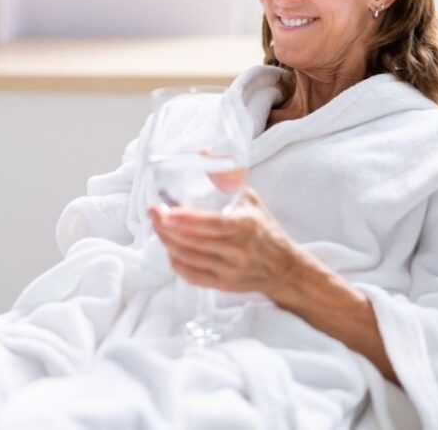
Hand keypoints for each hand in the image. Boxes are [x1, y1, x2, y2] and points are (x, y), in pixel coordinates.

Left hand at [148, 187, 310, 297]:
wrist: (284, 268)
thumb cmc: (264, 229)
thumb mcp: (250, 199)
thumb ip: (227, 178)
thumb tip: (202, 153)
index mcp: (246, 226)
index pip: (211, 223)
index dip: (185, 219)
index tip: (165, 211)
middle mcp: (238, 250)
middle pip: (194, 241)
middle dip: (167, 227)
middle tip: (153, 214)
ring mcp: (230, 270)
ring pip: (189, 258)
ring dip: (168, 242)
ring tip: (157, 228)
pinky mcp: (224, 285)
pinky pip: (192, 276)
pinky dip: (176, 263)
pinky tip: (170, 249)